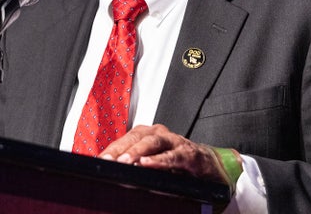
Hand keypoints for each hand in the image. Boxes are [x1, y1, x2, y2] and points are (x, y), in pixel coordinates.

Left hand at [99, 124, 234, 185]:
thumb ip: (137, 169)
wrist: (212, 167)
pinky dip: (160, 160)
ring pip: (152, 141)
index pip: (125, 140)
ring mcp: (175, 141)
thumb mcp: (155, 167)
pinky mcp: (190, 154)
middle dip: (120, 149)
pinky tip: (147, 164)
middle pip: (136, 137)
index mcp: (148, 136)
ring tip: (125, 162)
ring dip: (137, 151)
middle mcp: (160, 134)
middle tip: (106, 161)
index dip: (111, 150)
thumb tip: (114, 176)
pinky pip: (173, 155)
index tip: (97, 161)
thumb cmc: (179, 167)